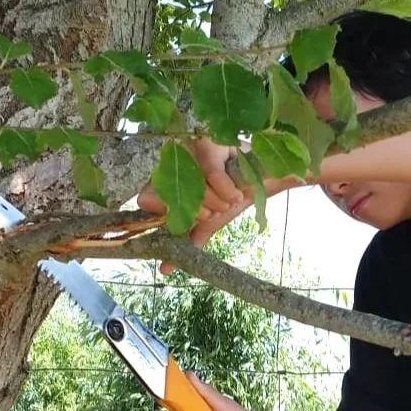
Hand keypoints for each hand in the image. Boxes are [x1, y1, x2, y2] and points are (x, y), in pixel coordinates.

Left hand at [136, 138, 253, 271]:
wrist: (262, 177)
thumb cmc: (231, 196)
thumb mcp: (209, 222)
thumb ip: (189, 240)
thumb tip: (165, 268)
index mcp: (169, 182)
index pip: (147, 198)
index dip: (165, 216)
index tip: (183, 227)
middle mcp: (174, 162)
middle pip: (173, 197)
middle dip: (198, 213)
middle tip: (213, 212)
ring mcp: (190, 149)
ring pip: (193, 188)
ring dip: (215, 203)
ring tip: (230, 200)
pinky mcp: (210, 143)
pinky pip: (212, 174)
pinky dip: (225, 191)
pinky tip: (236, 196)